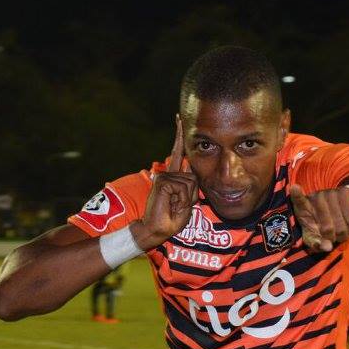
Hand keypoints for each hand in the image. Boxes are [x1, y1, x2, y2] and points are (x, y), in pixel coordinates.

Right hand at [133, 117, 197, 250]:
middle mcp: (167, 174)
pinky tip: (171, 204)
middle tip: (179, 206)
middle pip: (193, 176)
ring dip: (187, 199)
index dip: (179, 135)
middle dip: (193, 194)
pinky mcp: (162, 181)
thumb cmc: (171, 219)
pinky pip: (184, 188)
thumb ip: (190, 185)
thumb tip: (189, 166)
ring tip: (174, 206)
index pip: (177, 153)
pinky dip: (182, 199)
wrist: (155, 230)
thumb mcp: (186, 201)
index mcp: (172, 176)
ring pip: (190, 182)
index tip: (178, 118)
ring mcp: (164, 176)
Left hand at [289, 183, 348, 252]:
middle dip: (332, 238)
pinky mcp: (345, 192)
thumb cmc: (318, 227)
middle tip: (331, 238)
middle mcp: (316, 196)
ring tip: (339, 234)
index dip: (297, 194)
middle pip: (328, 228)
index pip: (299, 200)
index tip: (295, 188)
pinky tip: (348, 227)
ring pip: (341, 226)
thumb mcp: (312, 237)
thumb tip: (327, 247)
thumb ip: (316, 244)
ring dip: (343, 235)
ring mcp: (331, 192)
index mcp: (302, 207)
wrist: (336, 214)